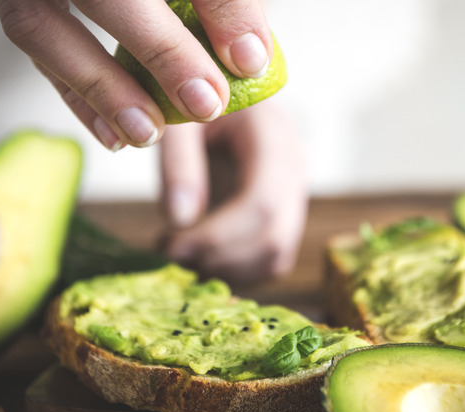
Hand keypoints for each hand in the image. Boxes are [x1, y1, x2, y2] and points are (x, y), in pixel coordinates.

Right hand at [0, 0, 272, 149]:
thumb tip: (249, 55)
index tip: (250, 58)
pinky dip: (75, 95)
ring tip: (149, 131)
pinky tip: (114, 134)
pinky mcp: (16, 2)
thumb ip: (219, 0)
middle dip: (162, 51)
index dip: (220, 7)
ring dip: (102, 87)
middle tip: (206, 103)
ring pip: (42, 25)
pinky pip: (32, 46)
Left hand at [159, 101, 306, 284]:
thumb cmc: (191, 96)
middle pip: (273, 236)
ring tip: (180, 254)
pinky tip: (199, 254)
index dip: (218, 236)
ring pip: (276, 256)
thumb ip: (178, 164)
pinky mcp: (285, 212)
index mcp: (274, 133)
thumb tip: (179, 220)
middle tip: (169, 255)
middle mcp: (295, 164)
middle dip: (219, 257)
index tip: (172, 246)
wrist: (210, 89)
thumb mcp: (177, 118)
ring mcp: (295, 190)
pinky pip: (271, 259)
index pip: (262, 202)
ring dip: (226, 269)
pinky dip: (235, 269)